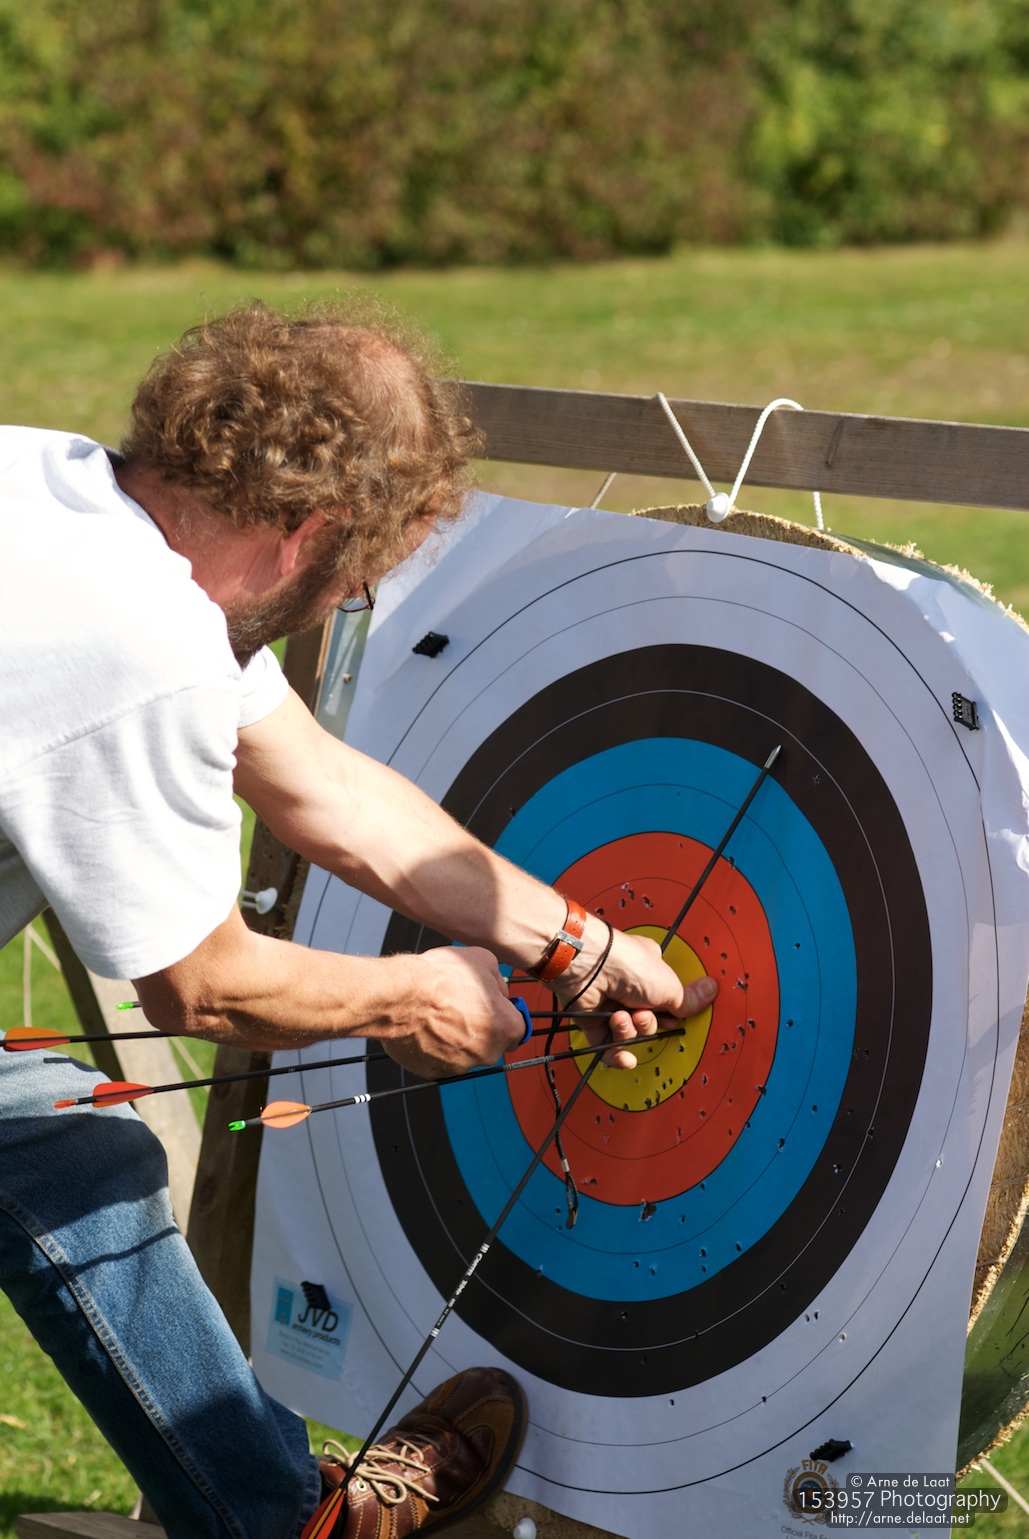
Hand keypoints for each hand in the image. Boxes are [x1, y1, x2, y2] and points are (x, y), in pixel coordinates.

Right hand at [380, 946, 525, 1078]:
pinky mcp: (433, 1072)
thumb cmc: (442, 978)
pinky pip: (440, 1060)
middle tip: (459, 1006)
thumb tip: (498, 990)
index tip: (491, 1005)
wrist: (401, 996)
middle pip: (490, 1042)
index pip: (517, 1027)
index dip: (503, 1013)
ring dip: (456, 1038)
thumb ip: (498, 981)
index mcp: (506, 1027)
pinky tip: (424, 1027)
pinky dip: (435, 1047)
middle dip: (479, 1027)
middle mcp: (487, 1053)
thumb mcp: (483, 960)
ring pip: (464, 1052)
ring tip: (437, 1014)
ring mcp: (460, 1066)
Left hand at [555, 924, 716, 1068]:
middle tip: (641, 1013)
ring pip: (629, 1034)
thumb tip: (712, 991)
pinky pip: (607, 1047)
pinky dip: (615, 1054)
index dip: (670, 1013)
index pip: (666, 1001)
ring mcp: (609, 1004)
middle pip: (649, 1021)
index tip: (673, 1016)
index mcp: (650, 972)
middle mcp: (629, 988)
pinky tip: (622, 1055)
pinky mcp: (591, 1020)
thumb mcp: (668, 985)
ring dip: (628, 1031)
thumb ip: (687, 1000)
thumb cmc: (628, 965)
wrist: (587, 966)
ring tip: (620, 1017)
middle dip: (648, 1023)